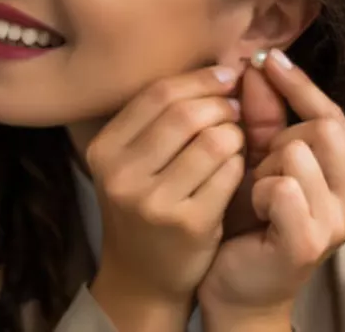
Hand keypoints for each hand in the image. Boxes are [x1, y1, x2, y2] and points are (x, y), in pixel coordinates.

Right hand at [83, 65, 247, 330]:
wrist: (142, 277)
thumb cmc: (145, 208)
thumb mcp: (132, 162)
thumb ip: (159, 119)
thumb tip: (217, 66)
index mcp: (104, 149)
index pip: (158, 94)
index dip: (200, 79)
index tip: (227, 76)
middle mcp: (121, 174)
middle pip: (185, 113)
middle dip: (221, 104)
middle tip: (235, 110)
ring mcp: (153, 201)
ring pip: (212, 140)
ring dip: (235, 134)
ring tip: (236, 141)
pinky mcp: (187, 222)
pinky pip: (228, 172)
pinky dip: (240, 163)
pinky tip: (237, 169)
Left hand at [198, 49, 344, 329]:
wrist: (236, 288)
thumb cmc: (248, 223)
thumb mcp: (257, 163)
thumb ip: (263, 119)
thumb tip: (258, 64)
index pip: (332, 115)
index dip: (298, 84)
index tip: (265, 57)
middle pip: (319, 128)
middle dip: (276, 140)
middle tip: (256, 169)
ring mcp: (339, 222)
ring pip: (297, 154)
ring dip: (263, 170)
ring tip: (254, 196)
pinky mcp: (310, 242)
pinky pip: (282, 187)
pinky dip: (259, 192)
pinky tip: (253, 212)